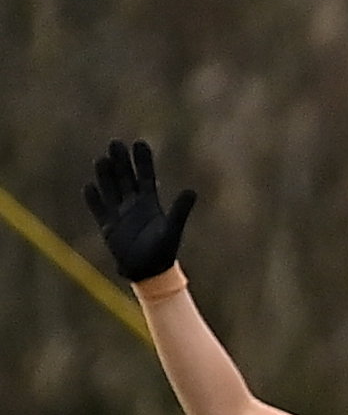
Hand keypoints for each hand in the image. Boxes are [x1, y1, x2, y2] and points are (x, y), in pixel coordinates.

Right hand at [81, 140, 195, 286]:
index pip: (145, 177)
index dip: (142, 161)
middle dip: (121, 162)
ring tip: (102, 159)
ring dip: (106, 175)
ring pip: (110, 190)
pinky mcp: (108, 226)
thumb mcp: (172, 229)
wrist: (149, 272)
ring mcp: (119, 214)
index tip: (139, 142)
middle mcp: (133, 205)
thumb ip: (180, 210)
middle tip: (116, 142)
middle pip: (125, 178)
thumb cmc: (164, 251)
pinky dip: (94, 199)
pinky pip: (99, 210)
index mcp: (150, 204)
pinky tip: (89, 186)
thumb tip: (192, 191)